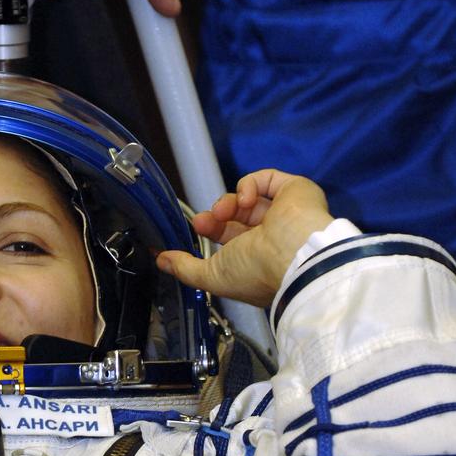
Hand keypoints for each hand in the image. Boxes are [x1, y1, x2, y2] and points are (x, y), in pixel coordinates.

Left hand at [157, 170, 334, 306]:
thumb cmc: (256, 272)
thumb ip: (185, 267)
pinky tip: (245, 200)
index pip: (230, 239)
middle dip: (214, 218)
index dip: (211, 231)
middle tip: (202, 222)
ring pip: (248, 200)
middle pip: (236, 218)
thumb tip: (160, 260)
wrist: (295, 257)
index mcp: (258, 260)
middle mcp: (273, 237)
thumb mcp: (212, 276)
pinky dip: (249, 186)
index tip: (193, 229)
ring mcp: (285, 213)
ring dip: (228, 203)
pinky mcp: (294, 190)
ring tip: (223, 212)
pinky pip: (266, 180)